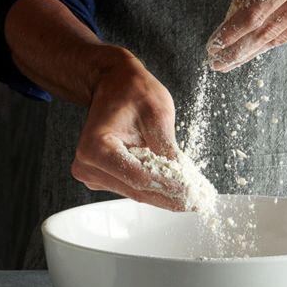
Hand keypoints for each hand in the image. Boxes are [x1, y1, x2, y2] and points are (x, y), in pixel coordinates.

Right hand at [70, 51, 187, 209]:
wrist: (113, 84)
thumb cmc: (132, 92)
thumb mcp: (157, 114)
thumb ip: (167, 148)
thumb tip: (184, 178)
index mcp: (96, 148)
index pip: (139, 178)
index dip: (169, 187)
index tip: (192, 194)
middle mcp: (88, 165)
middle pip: (137, 191)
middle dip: (170, 197)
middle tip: (198, 202)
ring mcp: (92, 174)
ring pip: (136, 193)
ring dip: (164, 195)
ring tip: (192, 196)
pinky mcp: (101, 178)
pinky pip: (132, 188)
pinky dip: (154, 187)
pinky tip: (174, 187)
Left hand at [206, 0, 286, 71]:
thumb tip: (228, 25)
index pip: (254, 14)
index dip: (232, 34)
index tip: (213, 48)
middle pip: (266, 31)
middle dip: (238, 50)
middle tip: (217, 64)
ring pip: (279, 36)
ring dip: (252, 50)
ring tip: (230, 61)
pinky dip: (271, 40)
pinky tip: (253, 48)